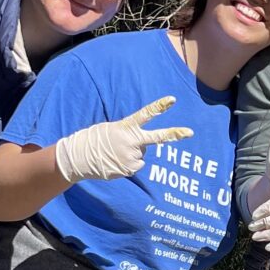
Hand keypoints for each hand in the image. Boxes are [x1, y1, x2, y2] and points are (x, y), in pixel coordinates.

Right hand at [54, 96, 193, 182]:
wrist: (79, 158)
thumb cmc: (95, 140)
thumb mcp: (111, 130)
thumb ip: (129, 134)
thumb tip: (143, 147)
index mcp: (125, 127)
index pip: (145, 114)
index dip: (159, 107)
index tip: (172, 100)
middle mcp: (130, 142)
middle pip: (156, 137)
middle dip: (174, 135)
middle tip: (190, 132)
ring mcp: (131, 156)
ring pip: (141, 154)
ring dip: (132, 153)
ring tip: (116, 153)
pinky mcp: (129, 169)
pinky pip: (136, 165)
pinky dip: (129, 163)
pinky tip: (116, 161)